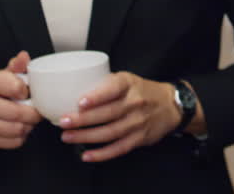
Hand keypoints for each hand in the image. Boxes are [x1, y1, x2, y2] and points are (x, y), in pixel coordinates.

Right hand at [0, 51, 43, 149]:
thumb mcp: (0, 75)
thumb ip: (16, 66)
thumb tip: (24, 57)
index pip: (15, 87)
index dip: (27, 91)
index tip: (27, 93)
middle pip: (17, 113)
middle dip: (33, 113)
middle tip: (36, 111)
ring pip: (17, 129)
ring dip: (28, 126)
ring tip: (28, 120)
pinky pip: (13, 142)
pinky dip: (21, 136)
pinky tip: (18, 128)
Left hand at [57, 72, 180, 162]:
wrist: (170, 105)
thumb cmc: (142, 91)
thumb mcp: (127, 79)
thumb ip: (105, 84)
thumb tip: (74, 92)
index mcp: (128, 84)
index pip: (112, 89)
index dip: (96, 96)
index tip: (80, 102)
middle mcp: (134, 103)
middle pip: (107, 113)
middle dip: (83, 120)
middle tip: (63, 122)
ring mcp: (137, 122)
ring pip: (109, 132)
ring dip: (86, 136)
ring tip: (68, 136)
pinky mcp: (139, 138)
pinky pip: (118, 148)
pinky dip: (102, 154)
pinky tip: (86, 155)